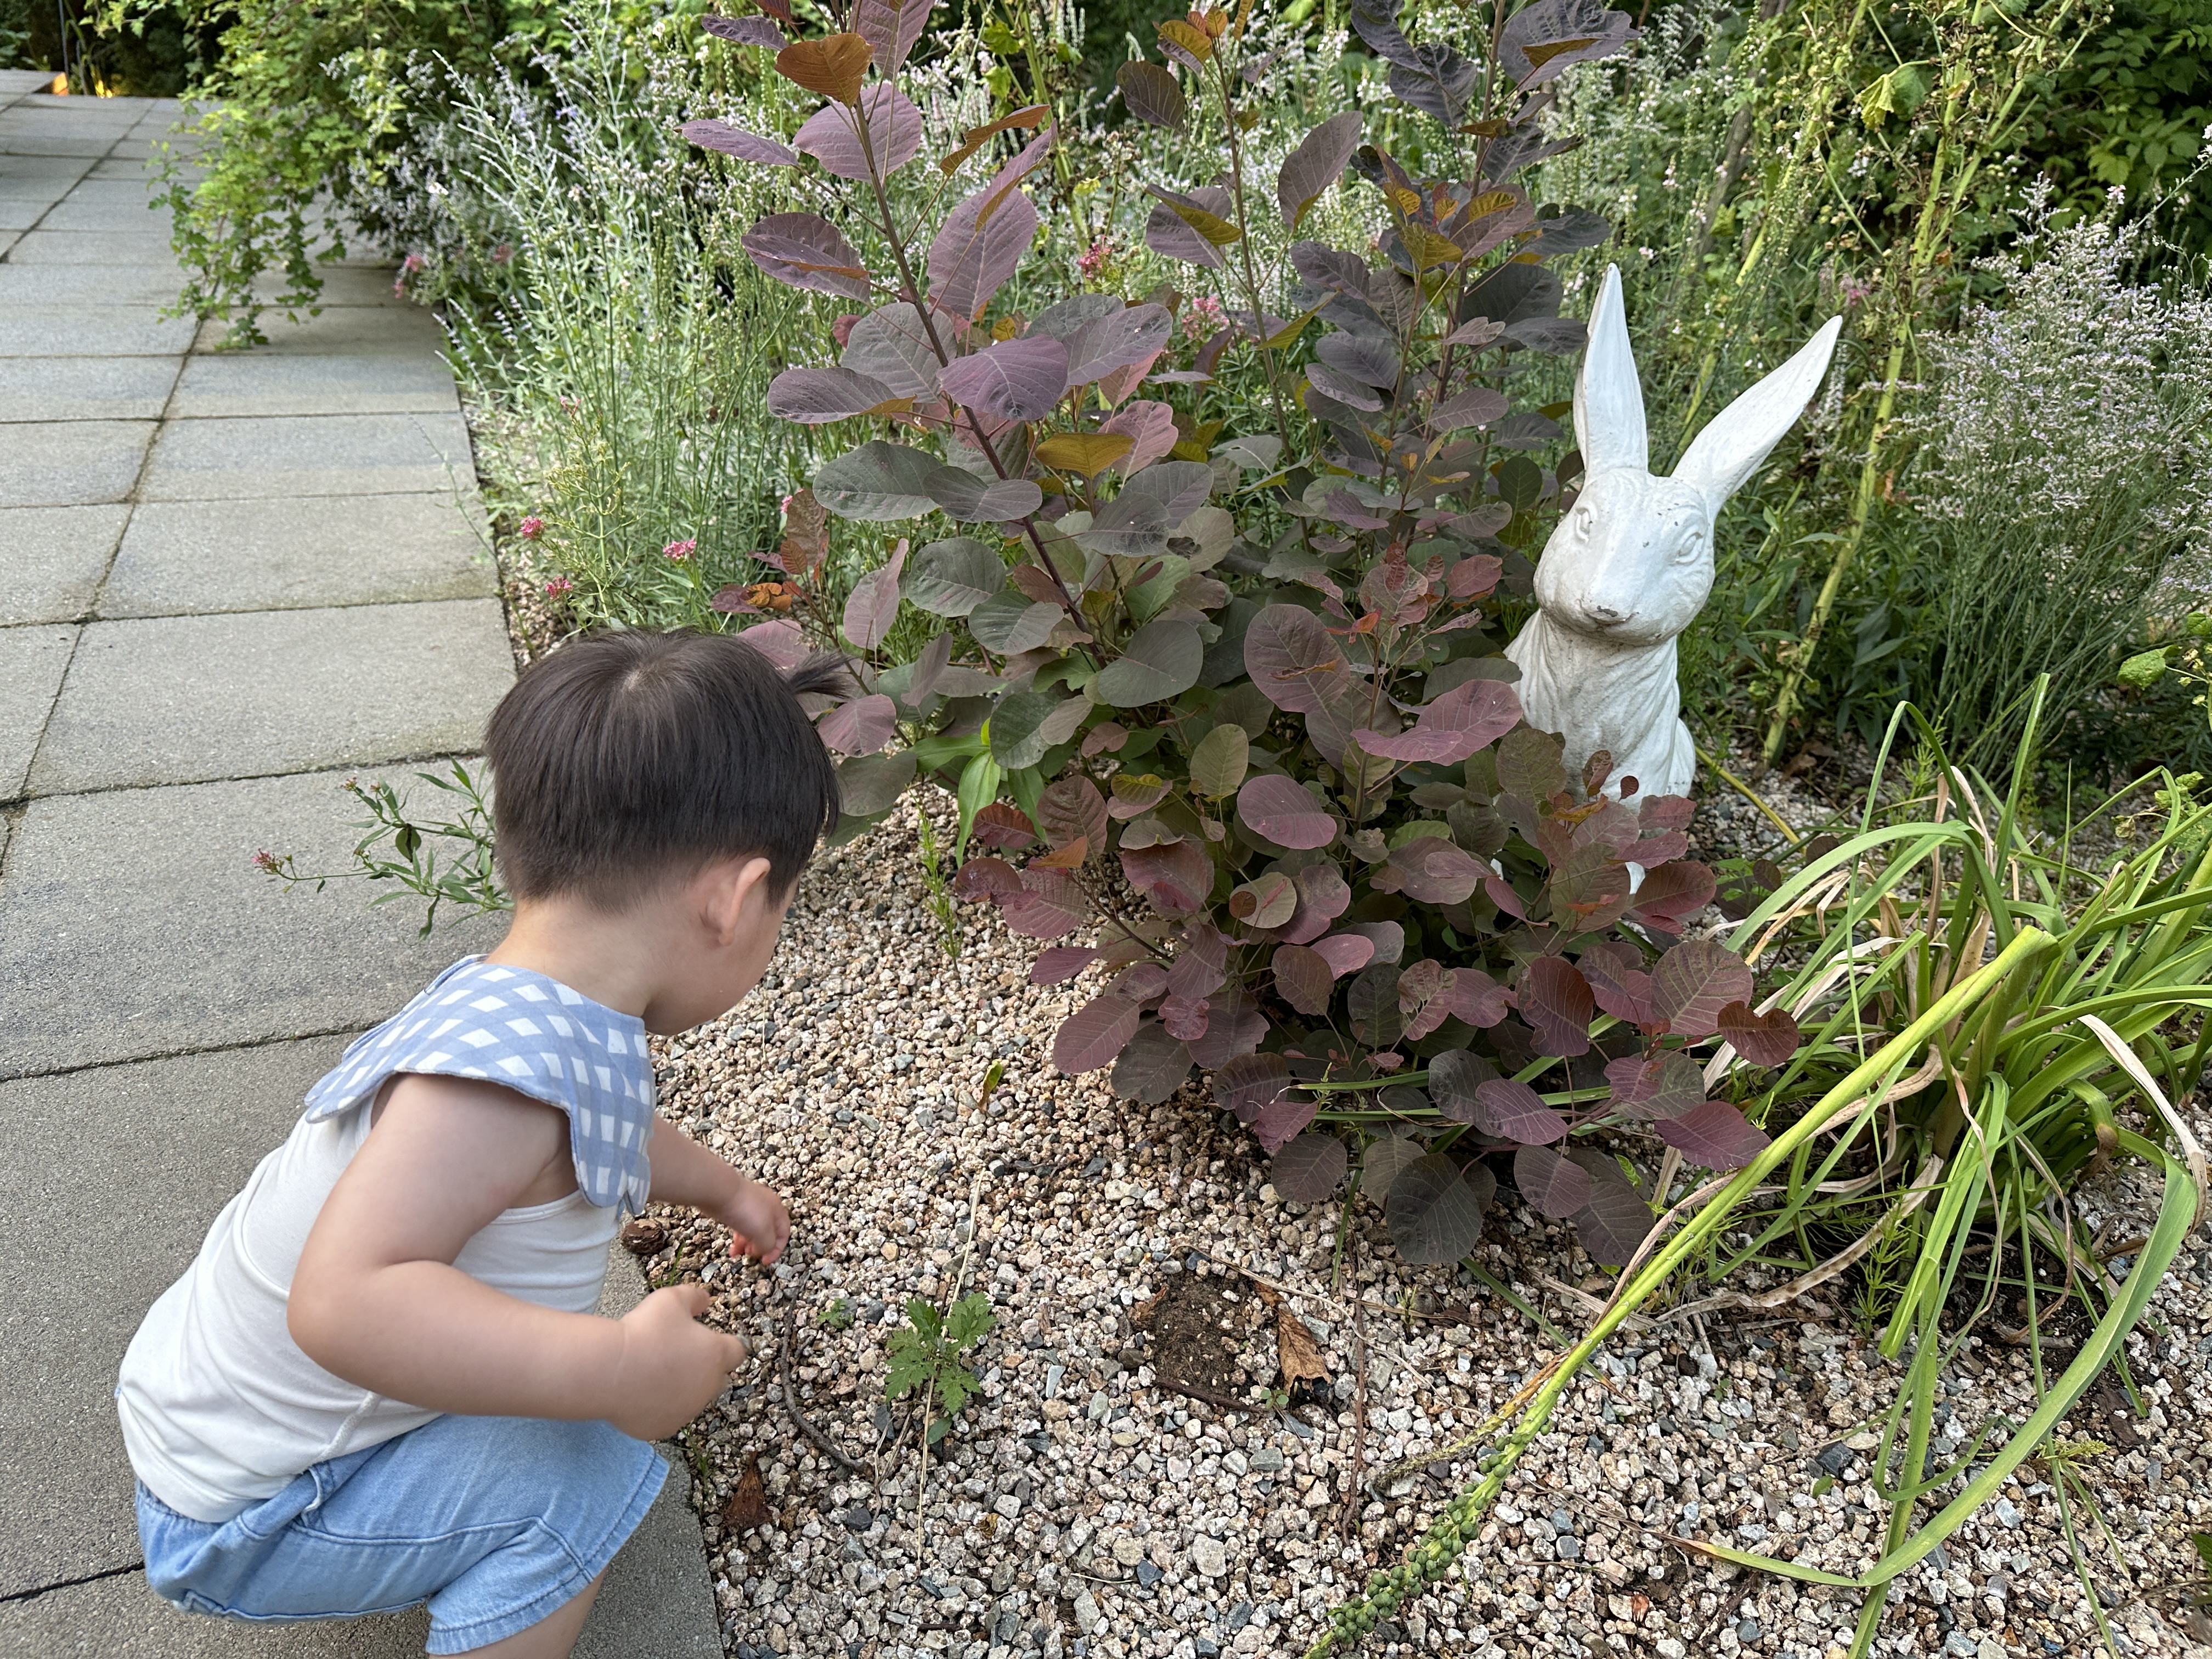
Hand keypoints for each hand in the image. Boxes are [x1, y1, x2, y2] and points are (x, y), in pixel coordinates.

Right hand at [605, 1284, 746, 1440]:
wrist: (610, 1370)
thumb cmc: (644, 1331)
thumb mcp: (671, 1299)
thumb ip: (693, 1297)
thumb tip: (705, 1299)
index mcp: (716, 1355)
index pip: (736, 1351)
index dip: (724, 1344)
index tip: (707, 1340)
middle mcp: (707, 1387)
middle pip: (717, 1379)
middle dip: (705, 1369)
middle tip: (677, 1355)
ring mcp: (686, 1411)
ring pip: (692, 1400)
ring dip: (681, 1389)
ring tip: (653, 1373)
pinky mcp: (664, 1428)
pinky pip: (667, 1417)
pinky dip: (658, 1408)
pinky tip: (639, 1393)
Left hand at [713, 1175, 790, 1265]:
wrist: (720, 1192)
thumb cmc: (745, 1210)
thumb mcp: (763, 1233)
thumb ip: (767, 1245)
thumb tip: (762, 1250)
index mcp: (778, 1211)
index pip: (784, 1234)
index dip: (776, 1250)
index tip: (765, 1261)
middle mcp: (767, 1207)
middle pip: (768, 1232)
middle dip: (759, 1247)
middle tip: (749, 1255)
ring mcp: (750, 1206)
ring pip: (753, 1230)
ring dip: (746, 1244)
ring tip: (737, 1253)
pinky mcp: (736, 1207)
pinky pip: (741, 1226)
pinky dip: (738, 1237)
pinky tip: (731, 1246)